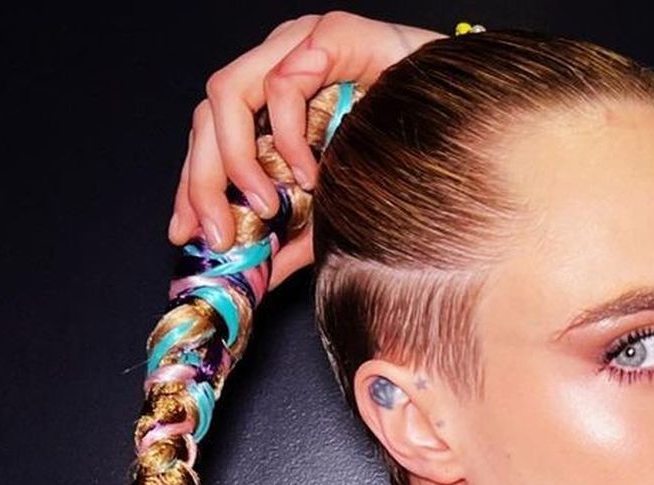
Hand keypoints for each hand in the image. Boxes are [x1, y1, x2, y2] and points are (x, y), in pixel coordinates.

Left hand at [167, 12, 442, 289]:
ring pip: (227, 94)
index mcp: (273, 101)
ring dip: (236, 161)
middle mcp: (278, 66)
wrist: (468, 126)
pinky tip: (312, 175)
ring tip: (266, 208)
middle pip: (208, 116)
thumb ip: (293, 241)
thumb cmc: (408, 160)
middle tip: (219, 235)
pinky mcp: (326, 37)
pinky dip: (287, 138)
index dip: (193, 185)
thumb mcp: (336, 212)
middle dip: (202, 182)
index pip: (211, 137)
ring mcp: (298, 46)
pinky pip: (282, 83)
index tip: (186, 233)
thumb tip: (258, 279)